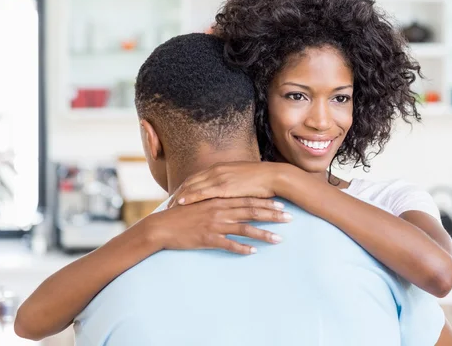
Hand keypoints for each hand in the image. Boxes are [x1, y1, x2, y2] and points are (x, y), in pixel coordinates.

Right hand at [147, 197, 290, 254]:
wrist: (162, 226)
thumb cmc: (182, 214)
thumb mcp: (202, 203)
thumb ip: (218, 201)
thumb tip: (233, 204)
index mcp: (220, 200)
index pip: (248, 200)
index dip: (266, 203)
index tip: (282, 206)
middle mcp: (220, 210)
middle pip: (251, 212)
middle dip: (272, 216)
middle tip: (289, 218)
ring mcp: (215, 224)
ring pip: (244, 229)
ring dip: (263, 234)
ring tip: (279, 240)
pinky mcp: (208, 238)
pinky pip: (228, 244)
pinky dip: (242, 248)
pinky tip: (253, 252)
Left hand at [168, 162, 285, 207]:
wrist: (273, 177)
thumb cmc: (261, 180)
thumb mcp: (240, 177)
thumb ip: (229, 182)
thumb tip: (224, 190)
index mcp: (220, 167)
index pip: (196, 178)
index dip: (185, 187)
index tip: (176, 196)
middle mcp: (216, 170)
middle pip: (190, 182)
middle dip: (178, 193)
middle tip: (168, 204)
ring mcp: (219, 177)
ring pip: (192, 186)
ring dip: (180, 196)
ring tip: (170, 207)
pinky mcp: (224, 186)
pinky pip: (202, 192)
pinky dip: (190, 197)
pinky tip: (182, 203)